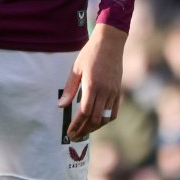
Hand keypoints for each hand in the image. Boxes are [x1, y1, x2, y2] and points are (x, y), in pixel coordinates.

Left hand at [58, 23, 126, 140]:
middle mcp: (105, 91)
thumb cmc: (90, 53)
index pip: (85, 112)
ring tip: (84, 132)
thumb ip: (69, 88)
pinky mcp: (118, 91)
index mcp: (92, 85)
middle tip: (74, 137)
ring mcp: (113, 92)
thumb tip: (61, 106)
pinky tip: (97, 123)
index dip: (77, 125)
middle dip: (84, 130)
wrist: (111, 42)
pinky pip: (113, 112)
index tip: (69, 132)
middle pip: (95, 119)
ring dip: (94, 128)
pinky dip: (105, 121)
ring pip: (105, 118)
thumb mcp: (76, 68)